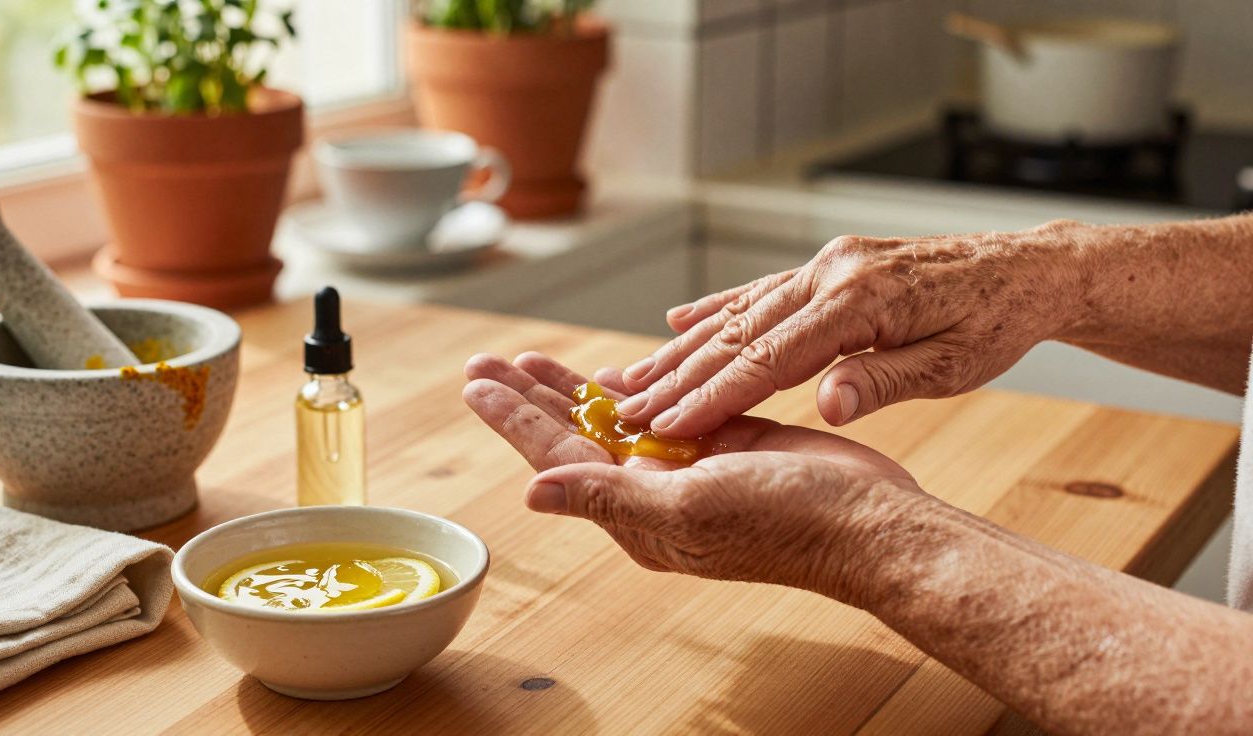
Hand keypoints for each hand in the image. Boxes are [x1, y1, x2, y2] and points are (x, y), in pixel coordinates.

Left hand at [462, 351, 921, 598]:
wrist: (866, 521)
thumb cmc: (787, 523)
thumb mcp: (689, 511)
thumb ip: (610, 498)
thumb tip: (532, 492)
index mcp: (634, 512)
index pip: (557, 456)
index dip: (515, 418)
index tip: (477, 383)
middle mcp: (650, 492)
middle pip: (574, 435)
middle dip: (528, 397)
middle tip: (485, 362)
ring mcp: (685, 467)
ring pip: (612, 419)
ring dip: (570, 389)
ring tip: (527, 360)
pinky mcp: (720, 442)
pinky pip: (661, 409)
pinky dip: (631, 388)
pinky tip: (607, 370)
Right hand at [612, 223, 1086, 436]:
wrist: (1027, 269)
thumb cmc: (995, 324)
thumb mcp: (951, 365)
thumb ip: (883, 382)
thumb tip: (824, 406)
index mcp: (860, 301)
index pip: (768, 360)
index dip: (712, 397)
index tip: (664, 427)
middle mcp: (831, 273)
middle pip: (738, 333)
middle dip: (677, 376)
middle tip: (623, 409)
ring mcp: (827, 264)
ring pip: (739, 311)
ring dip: (684, 347)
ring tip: (634, 375)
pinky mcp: (829, 265)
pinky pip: (761, 290)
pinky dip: (716, 309)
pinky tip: (678, 322)